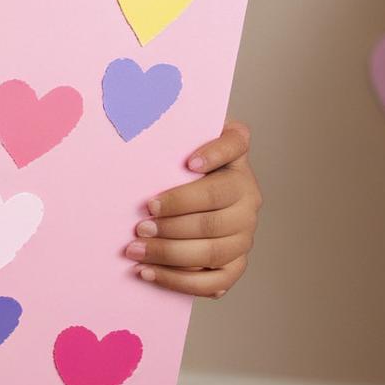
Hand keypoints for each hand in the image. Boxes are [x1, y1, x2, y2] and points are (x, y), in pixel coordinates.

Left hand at [124, 119, 260, 298]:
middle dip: (174, 223)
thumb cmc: (176, 159)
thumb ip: (168, 123)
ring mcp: (246, 232)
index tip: (188, 163)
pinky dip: (178, 281)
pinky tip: (148, 273)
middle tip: (139, 224)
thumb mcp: (180, 134)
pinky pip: (214, 282)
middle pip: (215, 215)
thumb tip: (135, 103)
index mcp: (237, 158)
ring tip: (134, 250)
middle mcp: (249, 195)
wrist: (192, 192)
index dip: (213, 155)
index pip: (233, 148)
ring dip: (170, 253)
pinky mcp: (237, 263)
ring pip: (213, 251)